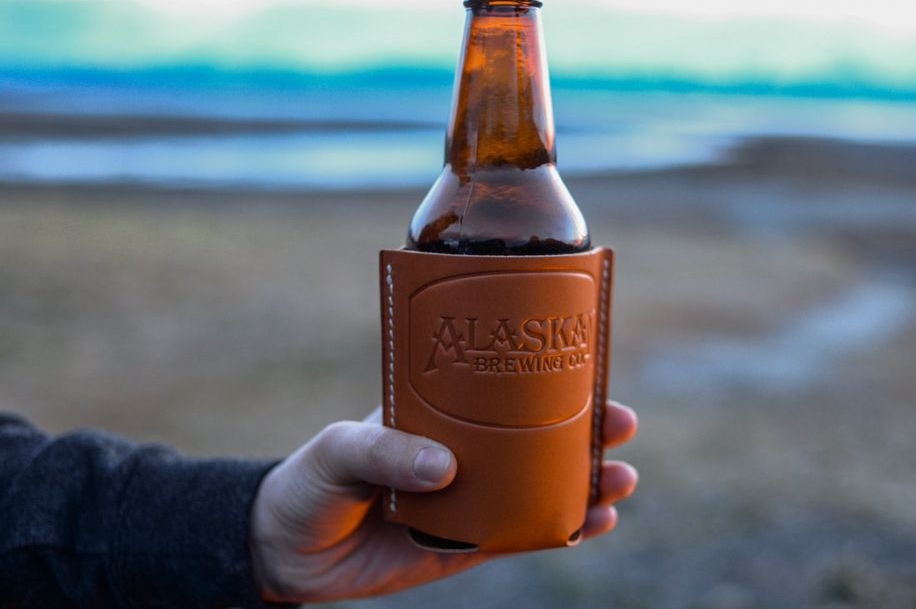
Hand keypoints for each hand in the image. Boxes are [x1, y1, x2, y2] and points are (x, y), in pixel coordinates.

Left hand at [249, 400, 638, 603]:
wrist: (288, 551)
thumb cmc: (311, 480)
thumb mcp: (340, 450)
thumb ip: (386, 452)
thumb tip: (447, 469)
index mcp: (440, 413)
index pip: (503, 389)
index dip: (549, 380)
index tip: (590, 369)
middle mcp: (465, 451)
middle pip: (539, 436)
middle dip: (587, 430)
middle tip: (622, 425)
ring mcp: (472, 499)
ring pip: (544, 485)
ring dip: (588, 481)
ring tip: (622, 480)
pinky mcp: (469, 545)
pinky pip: (525, 534)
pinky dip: (564, 528)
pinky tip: (595, 524)